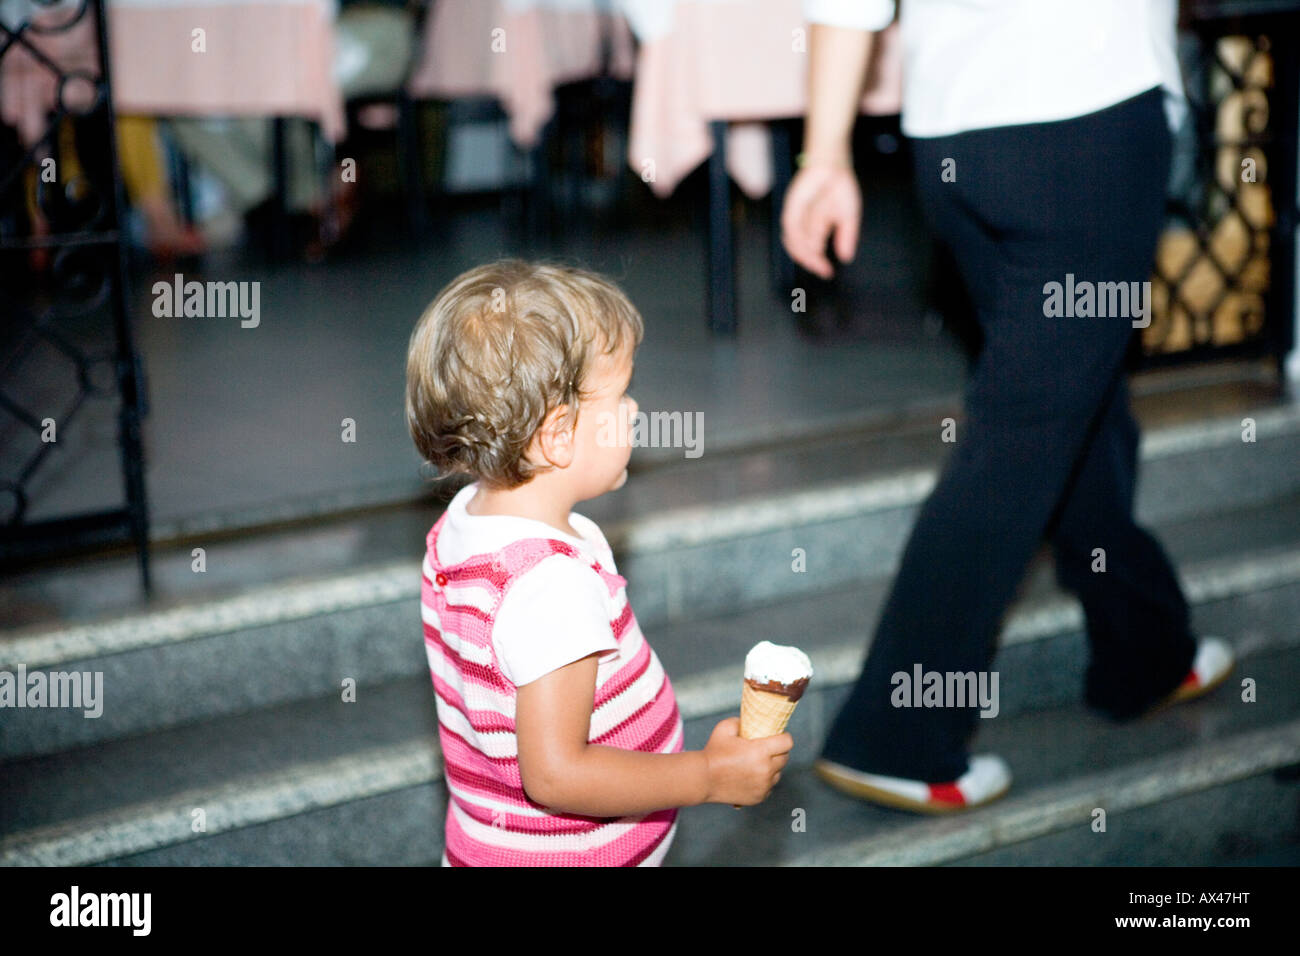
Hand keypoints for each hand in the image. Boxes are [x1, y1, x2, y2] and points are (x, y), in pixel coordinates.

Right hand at [702, 717, 792, 806]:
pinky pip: (769, 787)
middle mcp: (766, 770)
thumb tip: (749, 722)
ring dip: (773, 768)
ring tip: (759, 764)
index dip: (784, 737)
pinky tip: (754, 776)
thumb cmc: (713, 752)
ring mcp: (763, 786)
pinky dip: (765, 782)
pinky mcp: (759, 797)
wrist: (703, 778)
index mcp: (761, 751)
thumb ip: (740, 721)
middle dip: (779, 752)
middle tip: (769, 749)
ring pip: (778, 774)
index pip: (787, 742)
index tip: (779, 736)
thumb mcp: (725, 728)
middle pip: (785, 758)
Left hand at [780, 160, 860, 278]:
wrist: (834, 165)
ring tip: (818, 253)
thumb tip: (846, 256)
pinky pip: (791, 225)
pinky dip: (799, 234)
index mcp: (815, 230)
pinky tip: (810, 238)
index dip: (817, 265)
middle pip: (800, 250)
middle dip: (811, 261)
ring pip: (795, 240)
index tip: (827, 272)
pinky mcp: (791, 206)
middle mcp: (803, 225)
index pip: (811, 253)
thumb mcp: (849, 217)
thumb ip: (847, 237)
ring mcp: (796, 216)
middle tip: (820, 268)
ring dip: (806, 250)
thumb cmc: (839, 188)